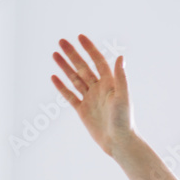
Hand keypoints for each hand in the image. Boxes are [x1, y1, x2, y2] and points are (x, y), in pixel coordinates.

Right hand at [51, 34, 133, 156]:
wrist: (119, 142)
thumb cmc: (124, 121)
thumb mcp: (123, 97)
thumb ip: (121, 78)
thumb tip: (120, 57)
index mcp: (110, 84)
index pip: (98, 62)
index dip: (90, 49)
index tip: (80, 37)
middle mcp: (99, 90)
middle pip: (84, 68)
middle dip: (73, 54)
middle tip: (61, 41)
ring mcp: (90, 99)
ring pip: (75, 79)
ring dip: (65, 67)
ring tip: (55, 54)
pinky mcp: (83, 111)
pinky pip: (70, 96)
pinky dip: (62, 87)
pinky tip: (54, 77)